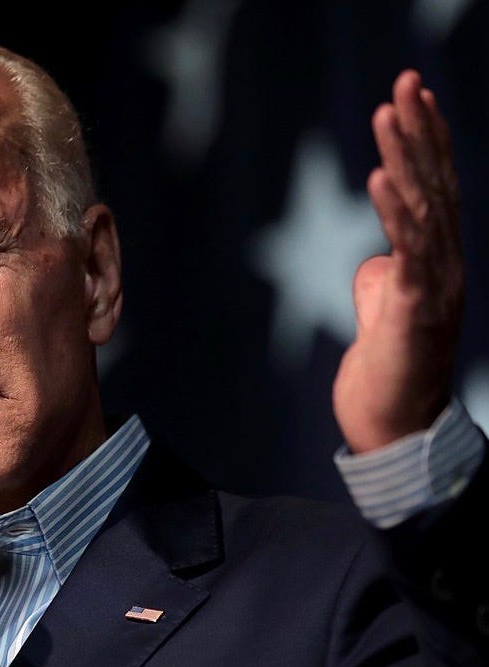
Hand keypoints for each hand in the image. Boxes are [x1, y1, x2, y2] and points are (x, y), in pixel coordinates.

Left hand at [333, 69, 464, 453]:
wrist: (394, 427)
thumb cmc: (389, 372)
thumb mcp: (385, 313)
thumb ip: (386, 279)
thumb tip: (377, 260)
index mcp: (437, 263)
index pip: (436, 190)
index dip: (426, 143)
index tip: (412, 98)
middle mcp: (447, 266)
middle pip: (436, 185)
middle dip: (419, 131)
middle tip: (404, 81)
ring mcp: (437, 285)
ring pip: (424, 207)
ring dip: (405, 156)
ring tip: (389, 112)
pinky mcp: (417, 308)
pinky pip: (409, 250)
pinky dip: (395, 210)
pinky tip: (380, 176)